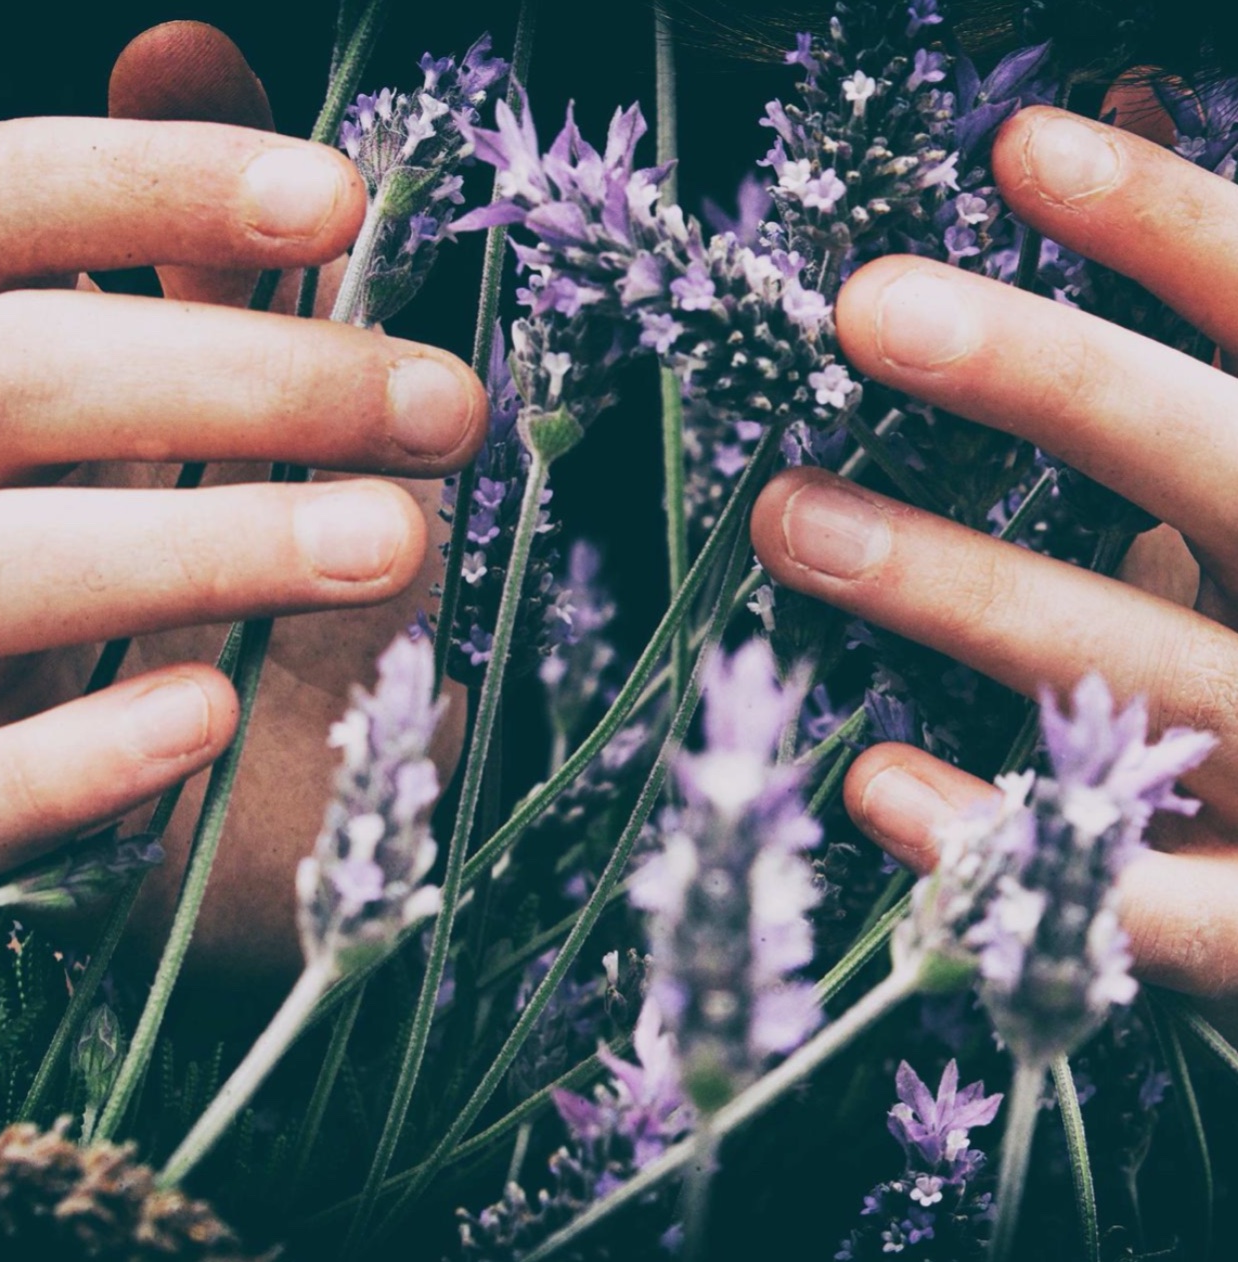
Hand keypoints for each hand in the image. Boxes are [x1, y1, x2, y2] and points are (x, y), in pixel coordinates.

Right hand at [0, 24, 484, 980]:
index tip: (339, 196)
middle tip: (449, 407)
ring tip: (396, 541)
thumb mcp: (118, 387)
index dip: (149, 186)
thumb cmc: (75, 536)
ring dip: (205, 544)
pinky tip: (206, 715)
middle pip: (17, 376)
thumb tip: (187, 42)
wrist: (5, 747)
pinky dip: (80, 757)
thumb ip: (149, 239)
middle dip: (252, 382)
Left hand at [752, 103, 1237, 1014]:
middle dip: (1049, 379)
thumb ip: (1200, 346)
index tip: (1019, 148)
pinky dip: (1003, 840)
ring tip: (786, 519)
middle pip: (1213, 466)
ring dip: (959, 586)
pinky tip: (875, 783)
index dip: (1168, 231)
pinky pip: (1138, 896)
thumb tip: (1119, 122)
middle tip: (865, 309)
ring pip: (1136, 663)